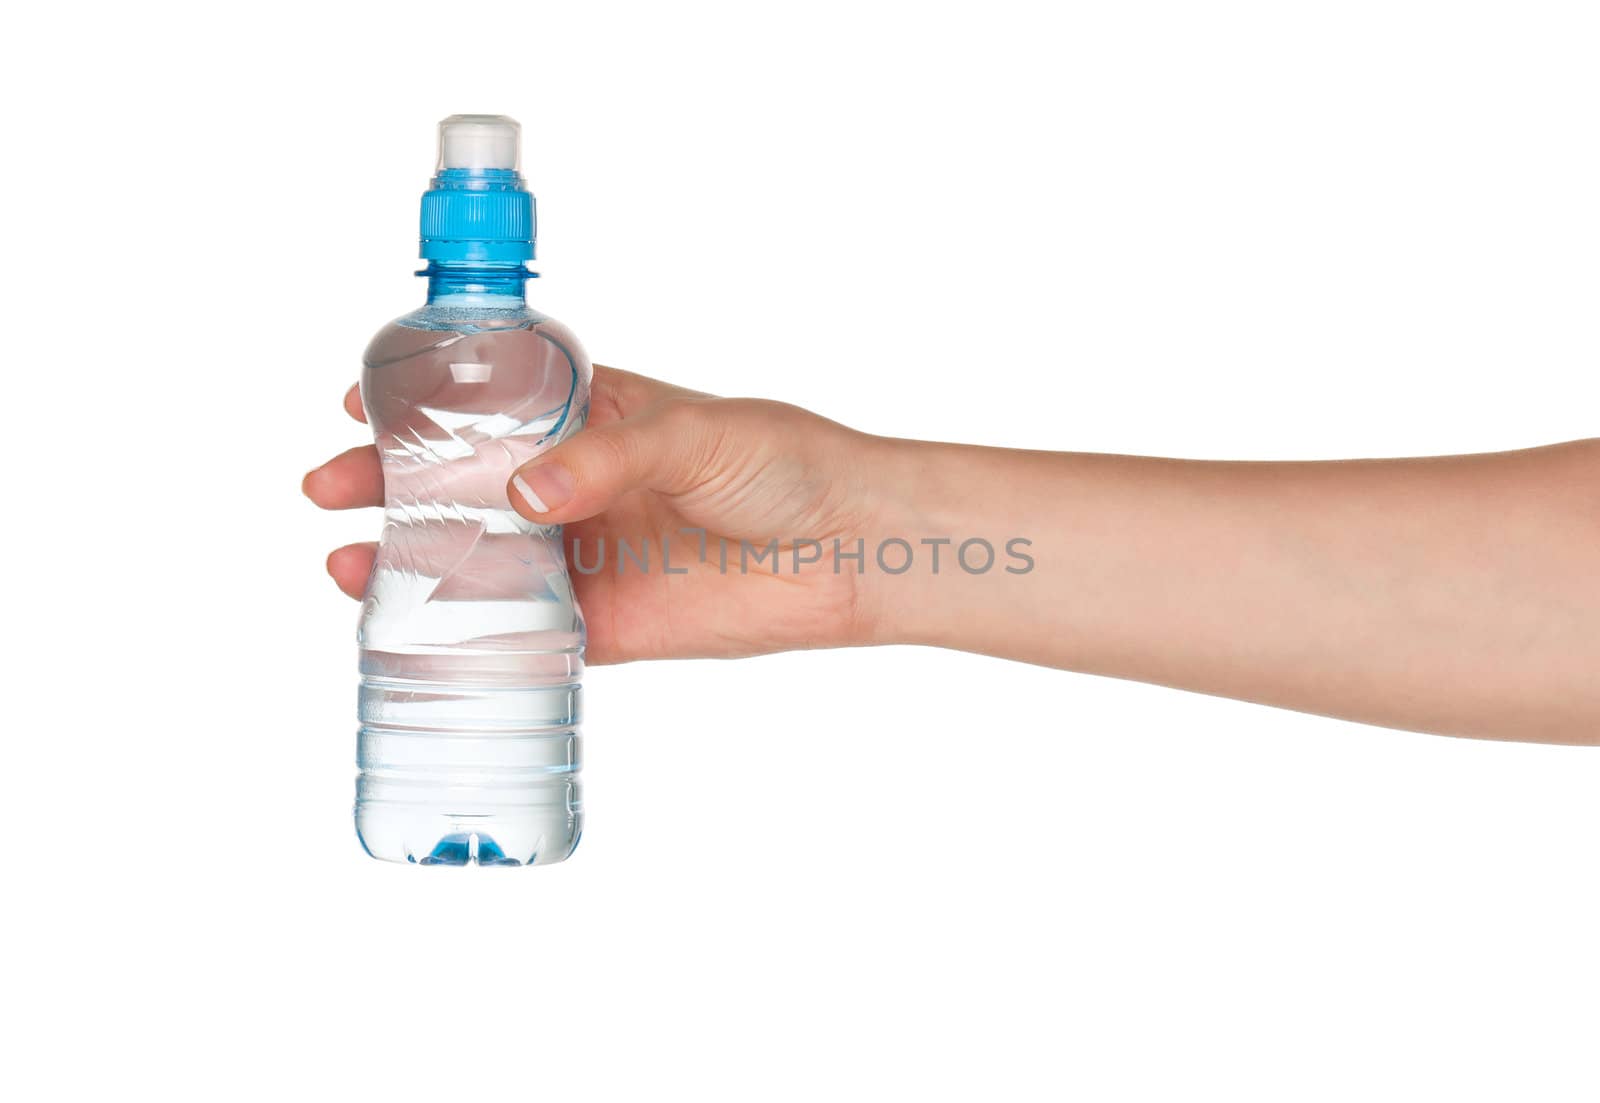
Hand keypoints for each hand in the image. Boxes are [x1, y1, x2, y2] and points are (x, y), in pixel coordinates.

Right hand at [303, 365, 884, 662]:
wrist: (847, 548)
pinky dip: (465, 637)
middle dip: (388, 486)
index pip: (487, 404)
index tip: (357, 401)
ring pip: (475, 562)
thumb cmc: (784, 463)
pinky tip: (413, 632)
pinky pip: (519, 635)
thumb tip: (523, 496)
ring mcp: (581, 557)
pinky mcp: (602, 625)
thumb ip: (605, 458)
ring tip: (347, 567)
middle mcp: (574, 485)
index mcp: (590, 415)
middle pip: (460, 485)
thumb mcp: (692, 433)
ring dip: (409, 564)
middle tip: (330, 487)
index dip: (420, 405)